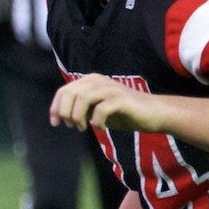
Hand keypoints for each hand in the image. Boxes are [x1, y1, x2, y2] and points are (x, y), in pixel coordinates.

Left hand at [51, 74, 167, 133]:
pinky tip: (100, 127)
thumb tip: (60, 115)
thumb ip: (81, 108)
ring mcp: (110, 89)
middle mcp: (99, 81)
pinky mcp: (121, 100)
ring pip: (83, 98)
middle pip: (70, 93)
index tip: (55, 123)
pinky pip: (101, 110)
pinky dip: (96, 121)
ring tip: (82, 128)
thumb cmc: (123, 113)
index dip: (55, 107)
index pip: (64, 91)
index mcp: (91, 81)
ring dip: (78, 116)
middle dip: (65, 112)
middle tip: (71, 126)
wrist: (152, 114)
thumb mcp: (97, 109)